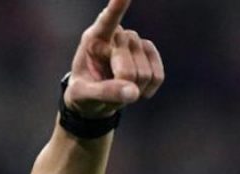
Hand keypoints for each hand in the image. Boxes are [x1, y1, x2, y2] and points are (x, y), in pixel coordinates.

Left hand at [64, 0, 163, 117]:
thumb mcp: (83, 95)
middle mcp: (117, 35)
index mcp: (94, 39)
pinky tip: (134, 90)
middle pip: (128, 66)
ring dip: (133, 89)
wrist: (95, 99)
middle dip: (119, 85)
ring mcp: (135, 42)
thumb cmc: (82, 93)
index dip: (117, 7)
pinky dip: (147, 89)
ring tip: (117, 87)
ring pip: (144, 73)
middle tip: (105, 89)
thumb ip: (104, 93)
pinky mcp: (149, 53)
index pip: (108, 20)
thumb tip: (133, 92)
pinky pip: (157, 76)